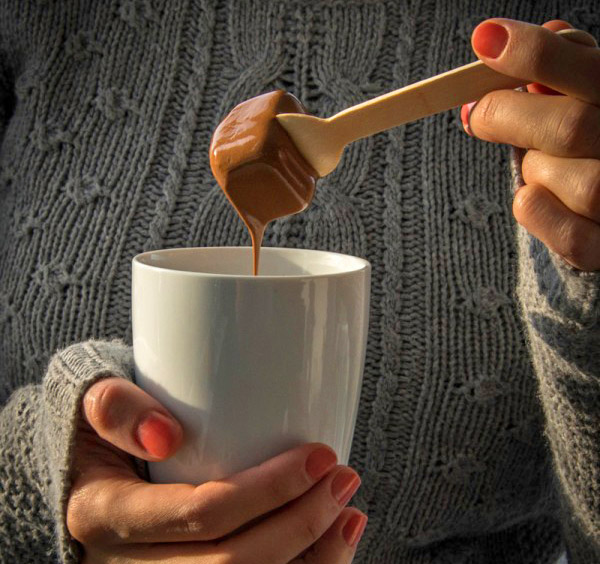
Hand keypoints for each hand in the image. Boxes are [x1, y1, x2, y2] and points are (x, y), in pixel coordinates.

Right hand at [66, 377, 366, 562]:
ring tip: (349, 515)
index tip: (319, 457)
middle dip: (300, 525)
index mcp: (105, 517)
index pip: (200, 514)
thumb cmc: (106, 437)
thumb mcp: (96, 408)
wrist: (88, 479)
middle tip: (343, 480)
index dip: (270, 490)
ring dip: (310, 560)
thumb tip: (165, 436)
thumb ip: (116, 408)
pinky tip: (330, 546)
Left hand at [461, 18, 599, 269]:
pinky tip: (540, 196)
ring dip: (530, 166)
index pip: (591, 70)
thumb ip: (563, 71)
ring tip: (543, 163)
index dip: (536, 54)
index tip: (485, 39)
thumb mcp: (593, 97)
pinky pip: (545, 221)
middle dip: (507, 116)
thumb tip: (503, 42)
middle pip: (567, 126)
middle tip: (477, 114)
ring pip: (551, 177)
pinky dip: (530, 205)